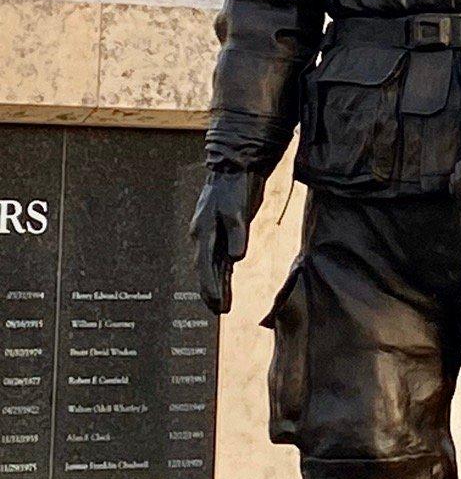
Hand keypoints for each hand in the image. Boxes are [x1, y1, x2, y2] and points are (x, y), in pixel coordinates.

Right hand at [188, 169, 263, 315]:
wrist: (236, 168)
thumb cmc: (235, 187)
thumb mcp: (238, 211)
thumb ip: (238, 235)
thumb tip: (236, 258)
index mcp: (204, 232)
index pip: (206, 266)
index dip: (211, 286)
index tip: (217, 304)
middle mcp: (203, 236)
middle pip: (205, 270)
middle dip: (210, 291)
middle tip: (218, 310)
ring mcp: (211, 234)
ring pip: (211, 266)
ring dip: (216, 285)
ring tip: (221, 305)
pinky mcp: (222, 232)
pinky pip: (219, 258)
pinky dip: (222, 273)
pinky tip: (226, 284)